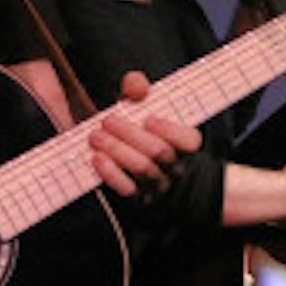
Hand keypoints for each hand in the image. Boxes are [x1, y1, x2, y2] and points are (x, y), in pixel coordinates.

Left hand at [90, 71, 203, 199]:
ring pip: (143, 169)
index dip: (171, 131)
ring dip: (117, 150)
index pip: (189, 141)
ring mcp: (158, 184)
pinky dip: (111, 173)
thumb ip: (137, 87)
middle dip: (130, 135)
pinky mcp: (139, 198)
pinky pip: (128, 189)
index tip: (148, 119)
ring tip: (95, 136)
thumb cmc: (136, 127)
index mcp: (184, 143)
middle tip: (107, 121)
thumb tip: (136, 87)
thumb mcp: (139, 104)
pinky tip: (97, 158)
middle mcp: (176, 166)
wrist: (127, 158)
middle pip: (159, 152)